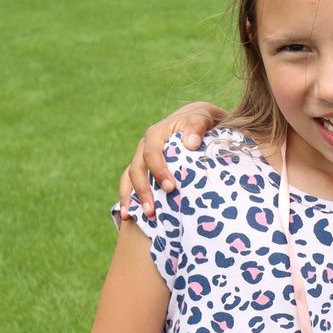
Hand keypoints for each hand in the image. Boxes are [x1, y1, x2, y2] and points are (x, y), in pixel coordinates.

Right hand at [118, 101, 226, 218]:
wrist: (197, 122)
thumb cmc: (202, 121)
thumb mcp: (203, 117)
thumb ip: (197, 125)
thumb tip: (190, 143)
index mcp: (157, 133)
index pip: (152, 153)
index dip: (158, 171)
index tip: (170, 187)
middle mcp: (145, 146)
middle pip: (137, 169)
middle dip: (143, 190)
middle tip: (153, 211)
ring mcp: (142, 159)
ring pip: (130, 178)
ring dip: (132, 198)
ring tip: (139, 216)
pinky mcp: (144, 170)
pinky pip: (130, 184)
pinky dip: (129, 199)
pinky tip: (129, 216)